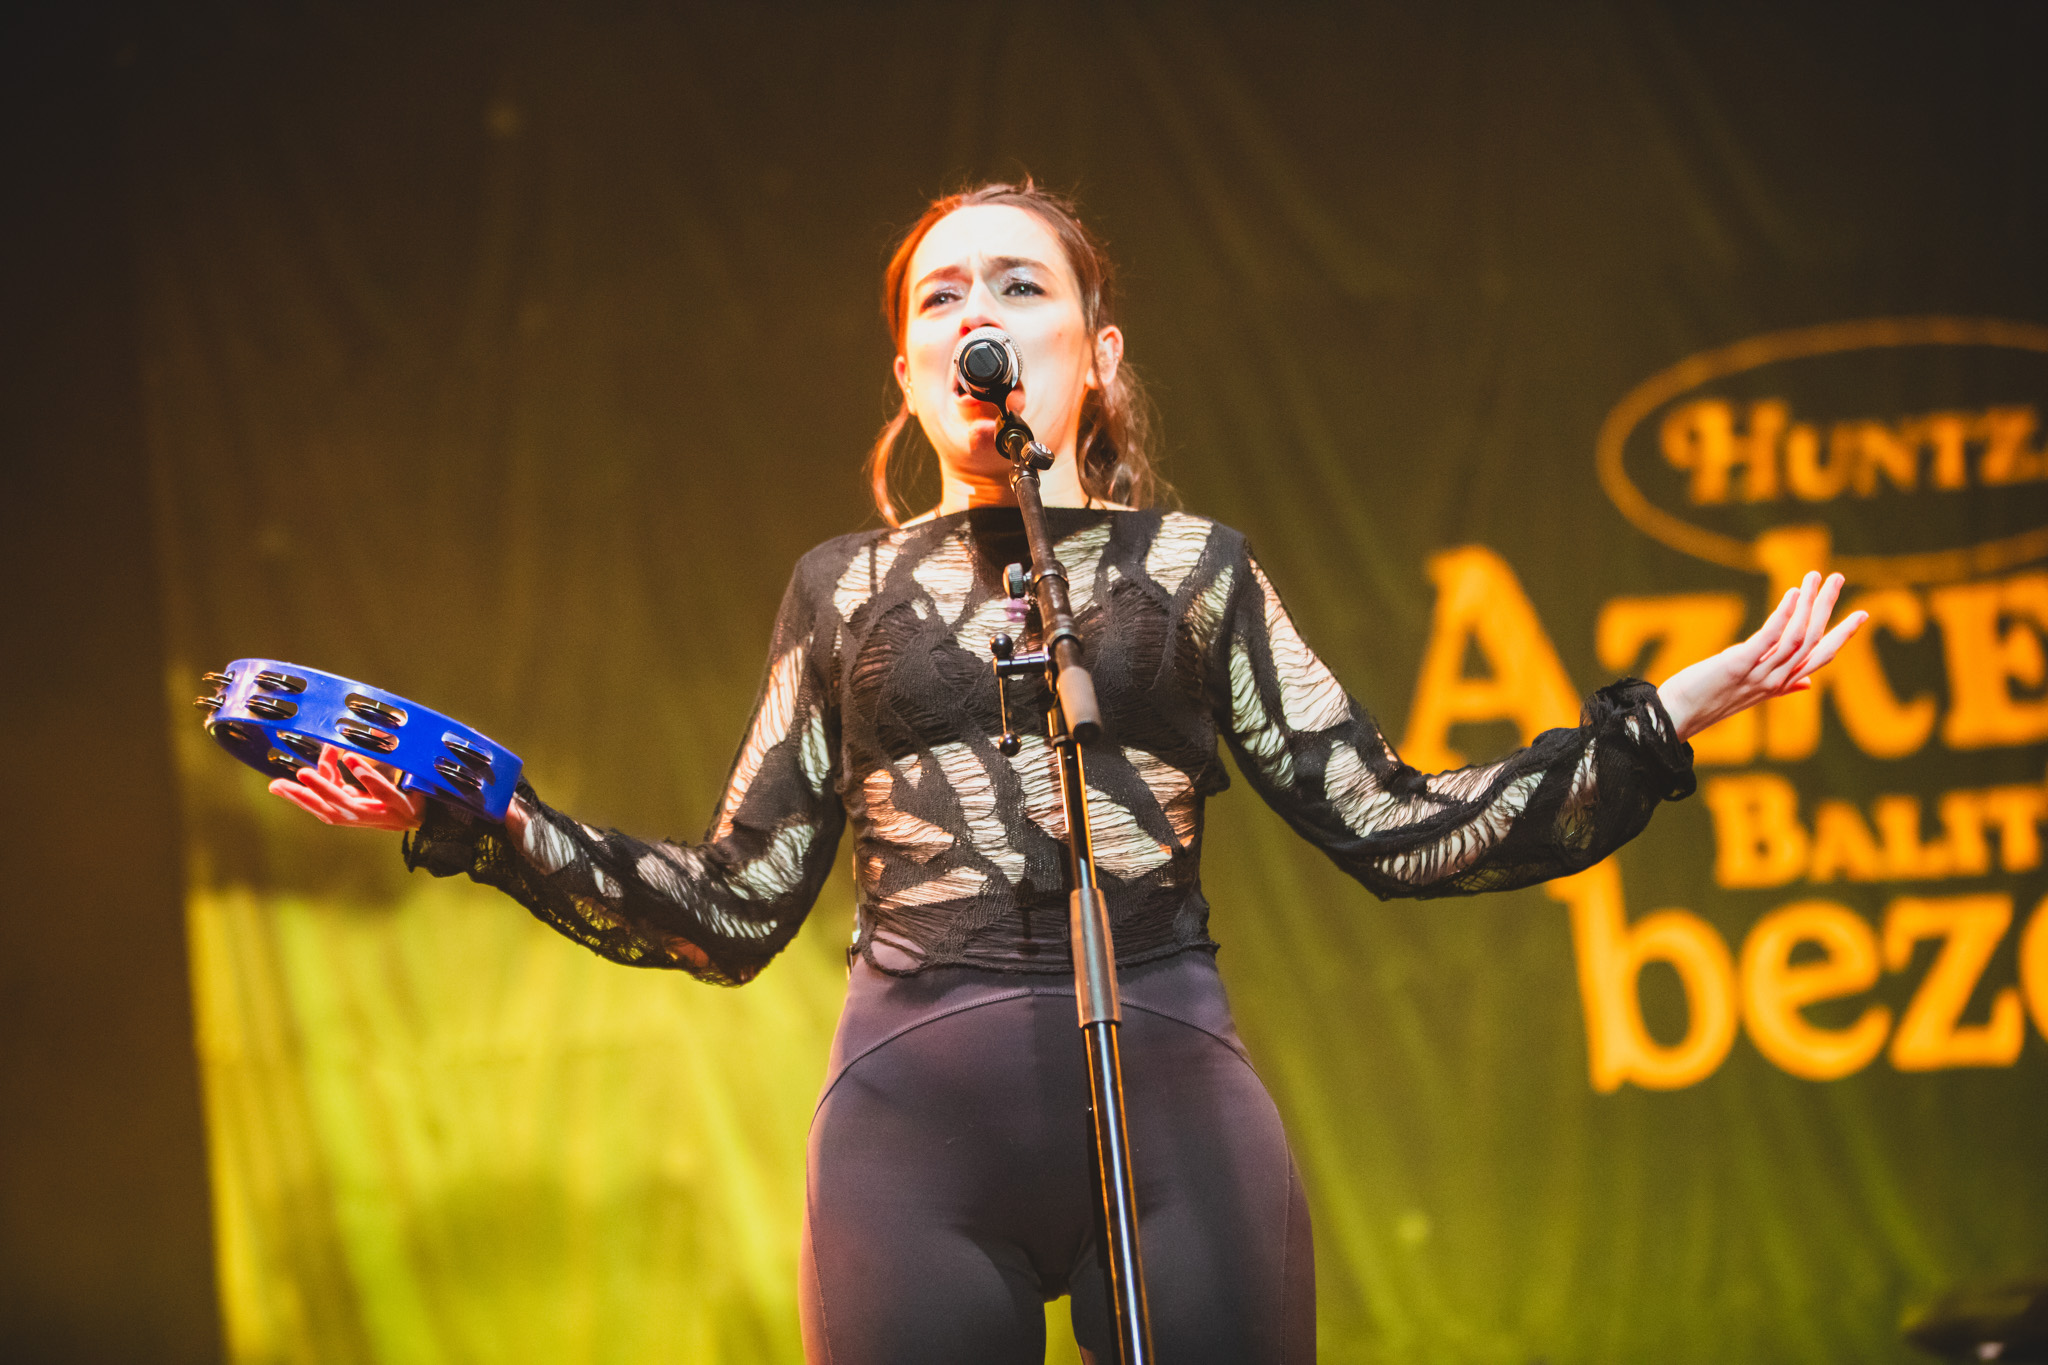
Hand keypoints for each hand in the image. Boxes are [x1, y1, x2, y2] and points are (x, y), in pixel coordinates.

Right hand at [269, 743, 427, 831]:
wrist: (431, 814)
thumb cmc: (393, 800)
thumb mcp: (361, 787)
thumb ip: (342, 774)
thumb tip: (328, 751)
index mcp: (348, 813)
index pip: (316, 806)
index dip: (295, 798)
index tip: (274, 785)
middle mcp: (359, 817)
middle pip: (325, 808)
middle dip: (302, 795)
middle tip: (282, 782)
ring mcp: (378, 814)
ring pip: (345, 803)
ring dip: (325, 786)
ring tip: (306, 772)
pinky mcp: (398, 806)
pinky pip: (381, 791)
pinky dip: (366, 777)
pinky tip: (353, 762)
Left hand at [1657, 571, 1868, 740]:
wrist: (1677, 716)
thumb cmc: (1710, 699)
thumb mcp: (1750, 691)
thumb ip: (1783, 684)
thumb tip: (1808, 682)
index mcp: (1781, 683)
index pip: (1821, 657)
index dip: (1842, 635)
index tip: (1862, 613)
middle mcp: (1775, 680)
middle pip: (1813, 641)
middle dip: (1827, 608)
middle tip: (1837, 578)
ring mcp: (1758, 674)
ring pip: (1796, 637)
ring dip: (1807, 604)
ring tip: (1813, 577)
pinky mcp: (1737, 666)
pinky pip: (1767, 639)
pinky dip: (1783, 616)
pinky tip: (1791, 595)